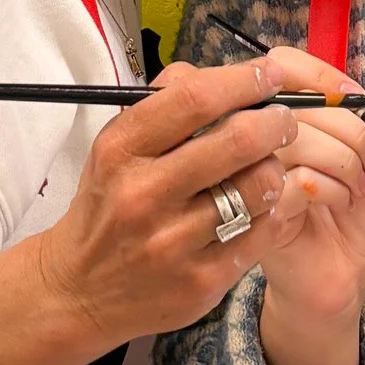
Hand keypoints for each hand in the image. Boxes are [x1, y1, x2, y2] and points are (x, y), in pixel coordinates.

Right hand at [33, 54, 319, 352]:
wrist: (79, 291)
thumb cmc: (108, 205)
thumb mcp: (115, 147)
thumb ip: (163, 104)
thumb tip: (221, 73)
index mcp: (120, 150)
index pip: (195, 99)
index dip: (243, 80)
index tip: (269, 74)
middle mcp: (143, 194)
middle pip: (238, 140)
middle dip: (276, 121)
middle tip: (285, 120)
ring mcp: (173, 242)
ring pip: (258, 187)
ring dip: (276, 167)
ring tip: (271, 164)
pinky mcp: (201, 281)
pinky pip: (262, 232)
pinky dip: (273, 211)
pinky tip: (264, 204)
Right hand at [251, 62, 364, 364]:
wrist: (341, 272)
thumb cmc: (353, 211)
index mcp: (283, 112)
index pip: (284, 64)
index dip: (323, 77)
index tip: (357, 103)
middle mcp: (255, 134)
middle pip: (303, 103)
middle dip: (354, 137)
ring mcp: (248, 170)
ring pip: (301, 139)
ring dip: (345, 167)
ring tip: (350, 191)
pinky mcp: (252, 207)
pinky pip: (299, 179)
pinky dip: (332, 192)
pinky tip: (333, 206)